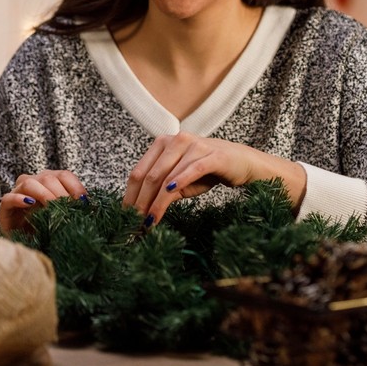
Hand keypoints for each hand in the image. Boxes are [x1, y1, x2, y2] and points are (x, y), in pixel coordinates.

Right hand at [0, 170, 87, 234]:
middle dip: (60, 193)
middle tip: (68, 208)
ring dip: (44, 195)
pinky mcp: (5, 207)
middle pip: (47, 178)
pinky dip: (19, 199)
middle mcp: (34, 182)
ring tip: (52, 207)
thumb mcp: (64, 215)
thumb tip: (88, 204)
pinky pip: (8, 197)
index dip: (75, 186)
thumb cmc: (48, 227)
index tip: (83, 202)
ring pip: (29, 183)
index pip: (64, 175)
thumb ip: (73, 207)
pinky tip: (30, 204)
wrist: (28, 244)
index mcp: (50, 181)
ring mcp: (18, 193)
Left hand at [123, 132, 306, 225]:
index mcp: (163, 143)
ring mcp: (194, 145)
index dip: (130, 196)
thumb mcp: (180, 180)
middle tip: (134, 224)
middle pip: (149, 175)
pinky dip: (178, 184)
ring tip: (149, 221)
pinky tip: (168, 196)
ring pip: (166, 176)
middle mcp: (176, 140)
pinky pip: (191, 170)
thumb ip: (161, 189)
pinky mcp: (213, 155)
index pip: (138, 171)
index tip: (125, 217)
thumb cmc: (208, 171)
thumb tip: (140, 212)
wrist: (242, 162)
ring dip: (155, 202)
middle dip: (140, 203)